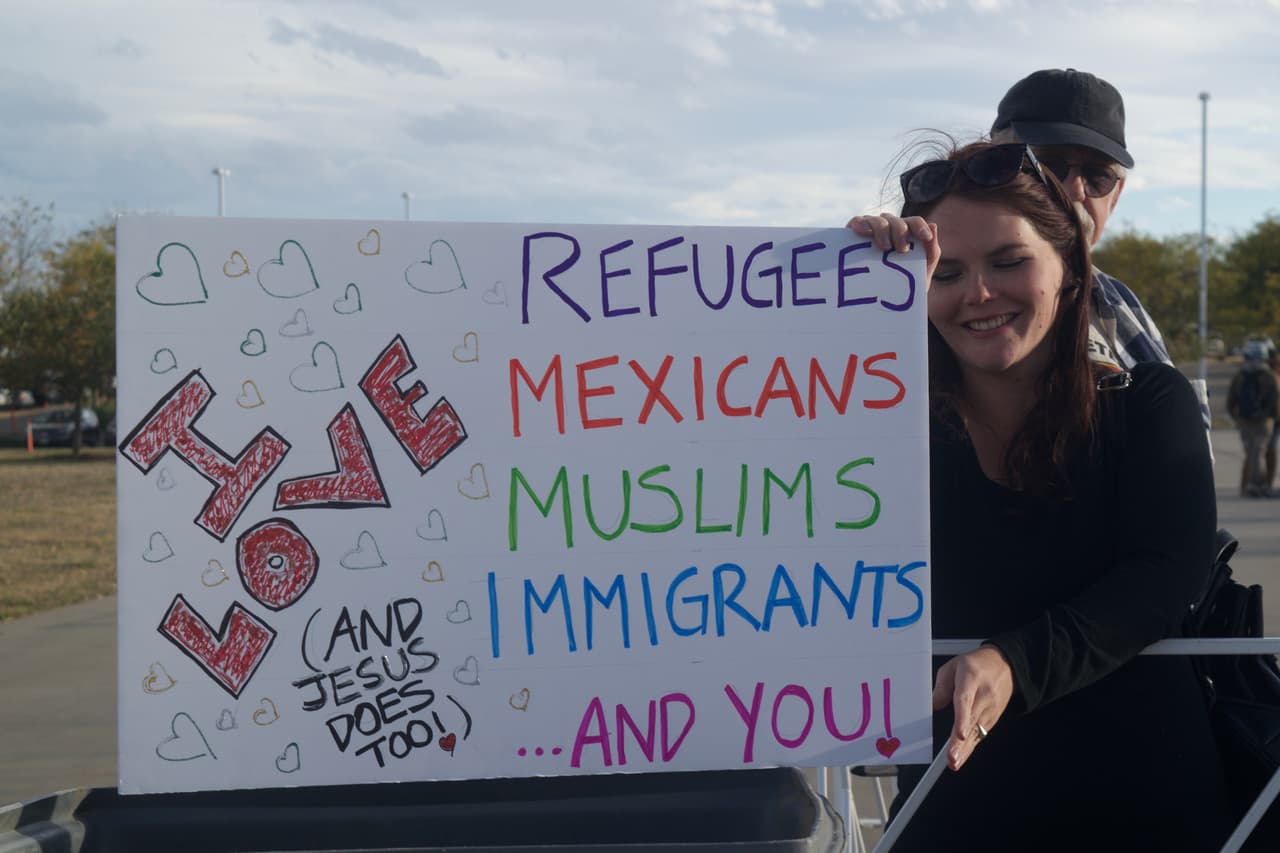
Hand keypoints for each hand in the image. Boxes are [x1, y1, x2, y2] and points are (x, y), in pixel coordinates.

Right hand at [846, 214, 940, 281]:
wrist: (878, 306)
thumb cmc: (901, 288)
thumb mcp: (921, 273)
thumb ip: (931, 252)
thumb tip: (933, 226)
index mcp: (906, 235)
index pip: (914, 223)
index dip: (920, 227)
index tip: (925, 238)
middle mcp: (889, 230)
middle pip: (895, 220)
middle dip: (900, 231)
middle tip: (902, 250)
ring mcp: (871, 231)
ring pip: (878, 220)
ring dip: (882, 229)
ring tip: (884, 247)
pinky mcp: (853, 235)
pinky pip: (858, 222)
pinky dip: (861, 223)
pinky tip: (863, 232)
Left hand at [932, 645, 1013, 770]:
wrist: (1004, 665)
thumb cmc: (977, 665)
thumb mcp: (953, 666)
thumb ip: (941, 686)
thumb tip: (933, 704)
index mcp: (971, 679)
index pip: (966, 701)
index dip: (962, 719)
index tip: (959, 734)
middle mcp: (983, 696)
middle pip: (971, 722)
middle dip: (961, 743)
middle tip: (952, 758)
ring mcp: (990, 709)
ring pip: (977, 732)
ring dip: (966, 750)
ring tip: (955, 762)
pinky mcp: (992, 718)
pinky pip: (981, 734)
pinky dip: (971, 747)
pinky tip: (962, 757)